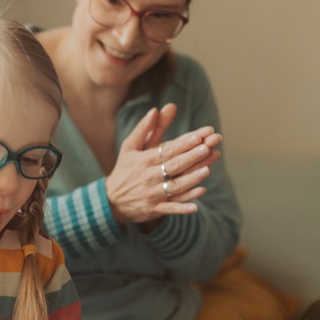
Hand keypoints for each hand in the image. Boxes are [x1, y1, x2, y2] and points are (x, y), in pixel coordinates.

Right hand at [105, 103, 220, 225]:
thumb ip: (144, 128)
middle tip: (208, 148)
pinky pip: (171, 209)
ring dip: (191, 179)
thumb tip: (155, 110)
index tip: (199, 135)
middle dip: (192, 157)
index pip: (168, 149)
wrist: (112, 200)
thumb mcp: (130, 147)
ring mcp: (153, 194)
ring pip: (175, 186)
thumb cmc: (124, 169)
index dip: (183, 143)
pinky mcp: (155, 209)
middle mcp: (149, 176)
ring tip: (207, 170)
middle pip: (174, 166)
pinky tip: (196, 206)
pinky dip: (183, 208)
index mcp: (145, 160)